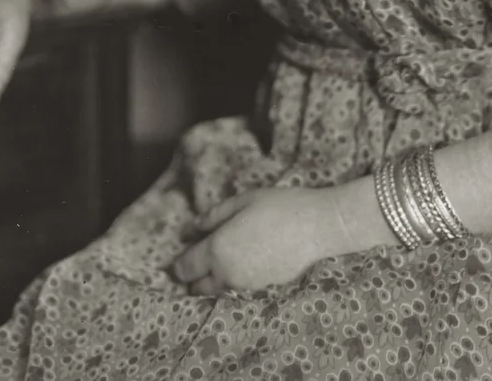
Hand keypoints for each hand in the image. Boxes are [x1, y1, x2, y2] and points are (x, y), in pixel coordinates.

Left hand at [172, 186, 346, 295]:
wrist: (316, 227)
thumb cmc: (279, 207)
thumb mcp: (243, 201)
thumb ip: (214, 216)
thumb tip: (193, 228)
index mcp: (217, 250)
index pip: (186, 267)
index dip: (177, 265)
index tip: (175, 260)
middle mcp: (227, 273)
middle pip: (198, 287)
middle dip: (192, 278)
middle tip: (193, 264)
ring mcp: (246, 285)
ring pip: (218, 291)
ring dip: (211, 282)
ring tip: (215, 265)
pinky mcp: (263, 289)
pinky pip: (237, 289)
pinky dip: (231, 282)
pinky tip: (240, 266)